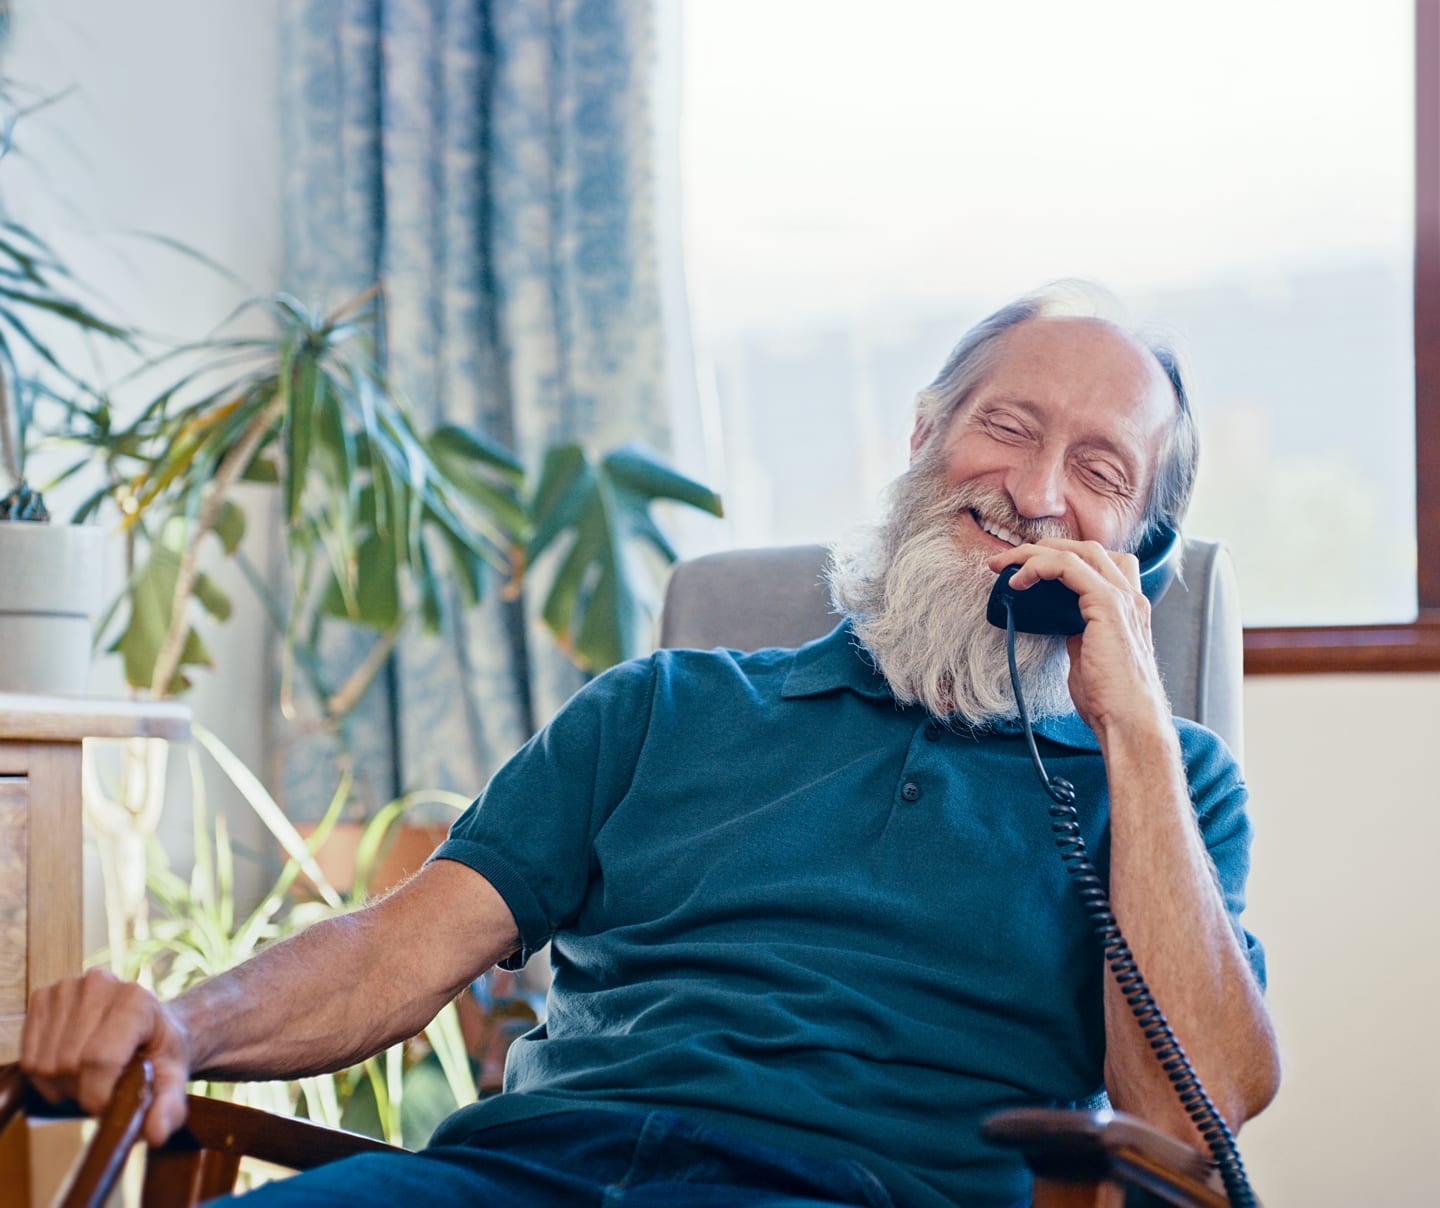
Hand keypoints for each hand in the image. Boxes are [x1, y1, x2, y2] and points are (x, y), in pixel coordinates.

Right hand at [21, 967, 191, 1144]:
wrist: (146, 1025)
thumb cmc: (159, 1051)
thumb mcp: (173, 1078)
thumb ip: (170, 1107)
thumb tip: (156, 1134)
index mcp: (136, 1001)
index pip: (99, 1060)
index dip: (99, 1096)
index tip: (111, 1104)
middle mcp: (100, 985)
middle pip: (68, 1065)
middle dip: (84, 1091)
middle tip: (106, 1085)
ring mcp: (68, 987)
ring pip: (44, 1066)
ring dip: (63, 1086)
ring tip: (91, 1074)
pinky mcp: (43, 997)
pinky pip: (28, 1059)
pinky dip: (45, 1076)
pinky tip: (71, 1066)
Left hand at [987, 538, 1169, 735]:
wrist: (1128, 720)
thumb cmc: (1108, 698)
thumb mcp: (1089, 655)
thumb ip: (1078, 631)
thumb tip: (1056, 621)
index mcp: (1128, 607)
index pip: (1101, 561)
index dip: (1066, 556)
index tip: (1030, 568)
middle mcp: (1130, 596)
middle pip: (1087, 548)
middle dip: (1044, 548)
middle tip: (1008, 561)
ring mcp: (1122, 599)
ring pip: (1077, 552)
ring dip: (1034, 553)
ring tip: (1004, 566)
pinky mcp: (1108, 606)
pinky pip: (1068, 568)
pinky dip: (1038, 568)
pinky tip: (1018, 582)